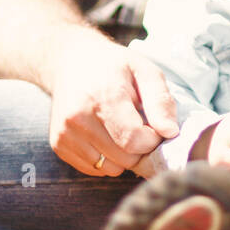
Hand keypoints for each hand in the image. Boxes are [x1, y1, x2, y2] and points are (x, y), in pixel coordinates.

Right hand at [49, 37, 178, 176]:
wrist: (71, 60)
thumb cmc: (114, 67)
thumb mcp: (144, 71)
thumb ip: (160, 101)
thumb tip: (170, 132)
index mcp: (103, 97)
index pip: (134, 140)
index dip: (152, 138)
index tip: (152, 125)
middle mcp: (79, 117)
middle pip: (124, 158)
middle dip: (139, 148)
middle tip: (138, 126)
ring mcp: (65, 133)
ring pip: (110, 168)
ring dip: (123, 156)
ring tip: (120, 129)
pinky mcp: (59, 144)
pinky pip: (94, 169)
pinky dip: (105, 158)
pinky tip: (105, 135)